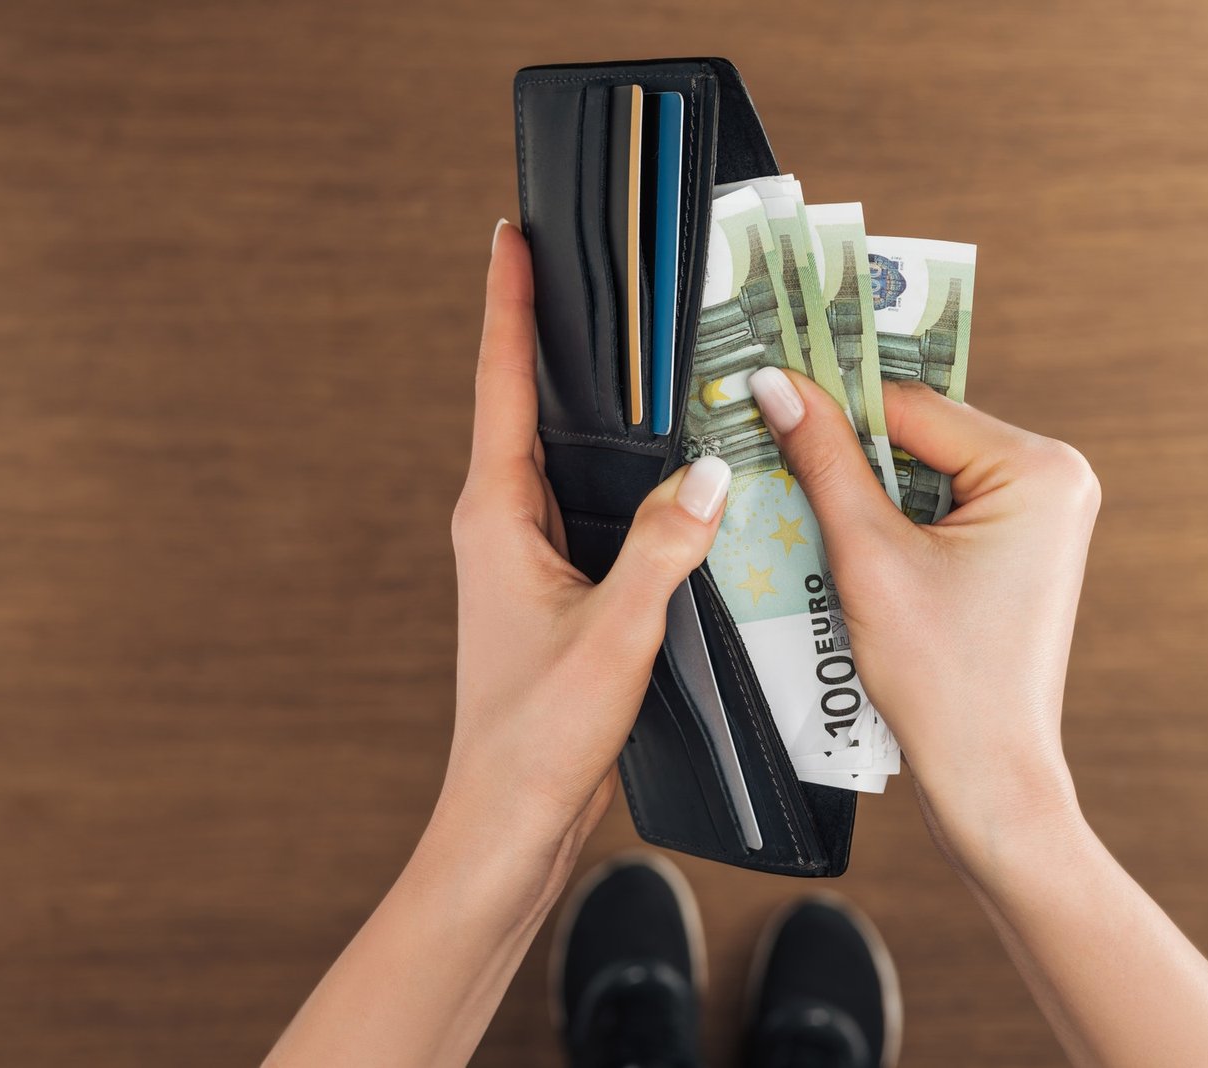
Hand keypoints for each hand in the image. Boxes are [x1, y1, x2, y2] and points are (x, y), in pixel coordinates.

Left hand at [442, 222, 729, 855]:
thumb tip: (710, 472)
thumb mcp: (616, 635)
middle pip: (528, 404)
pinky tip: (671, 469)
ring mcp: (526, 554)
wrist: (509, 819)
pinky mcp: (556, 585)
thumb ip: (665, 550)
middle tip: (598, 269)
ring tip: (642, 348)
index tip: (511, 234)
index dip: (506, 303)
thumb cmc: (539, 735)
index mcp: (496, 515)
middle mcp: (502, 523)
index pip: (500, 383)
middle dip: (558, 333)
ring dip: (595, 406)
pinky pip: (591, 505)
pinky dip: (623, 474)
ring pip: (563, 457)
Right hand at [748, 366, 1100, 864]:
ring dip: (863, 486)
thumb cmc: (943, 681)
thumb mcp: (868, 557)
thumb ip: (823, 459)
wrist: (988, 777)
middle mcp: (1054, 476)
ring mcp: (1042, 512)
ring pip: (923, 467)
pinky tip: (845, 541)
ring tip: (805, 508)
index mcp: (1039, 468)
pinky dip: (888, 516)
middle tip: (773, 451)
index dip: (832, 402)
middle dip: (849, 449)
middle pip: (919, 432)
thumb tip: (779, 384)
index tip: (765, 391)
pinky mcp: (1018, 544)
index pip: (910, 404)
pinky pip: (938, 503)